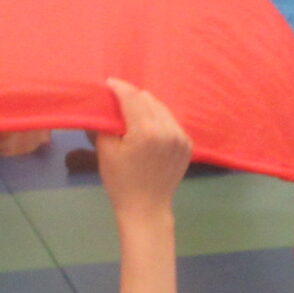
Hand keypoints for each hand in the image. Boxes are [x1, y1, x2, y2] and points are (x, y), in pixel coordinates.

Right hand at [95, 80, 189, 215]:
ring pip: (161, 108)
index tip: (109, 83)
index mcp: (146, 131)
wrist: (146, 209)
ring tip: (133, 114)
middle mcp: (168, 129)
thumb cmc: (121, 182)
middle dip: (132, 97)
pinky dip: (159, 121)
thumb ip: (107, 123)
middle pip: (148, 99)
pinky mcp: (188, 144)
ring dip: (146, 107)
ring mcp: (181, 137)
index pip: (132, 97)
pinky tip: (149, 129)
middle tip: (118, 100)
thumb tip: (105, 105)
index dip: (119, 87)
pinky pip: (171, 122)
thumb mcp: (106, 151)